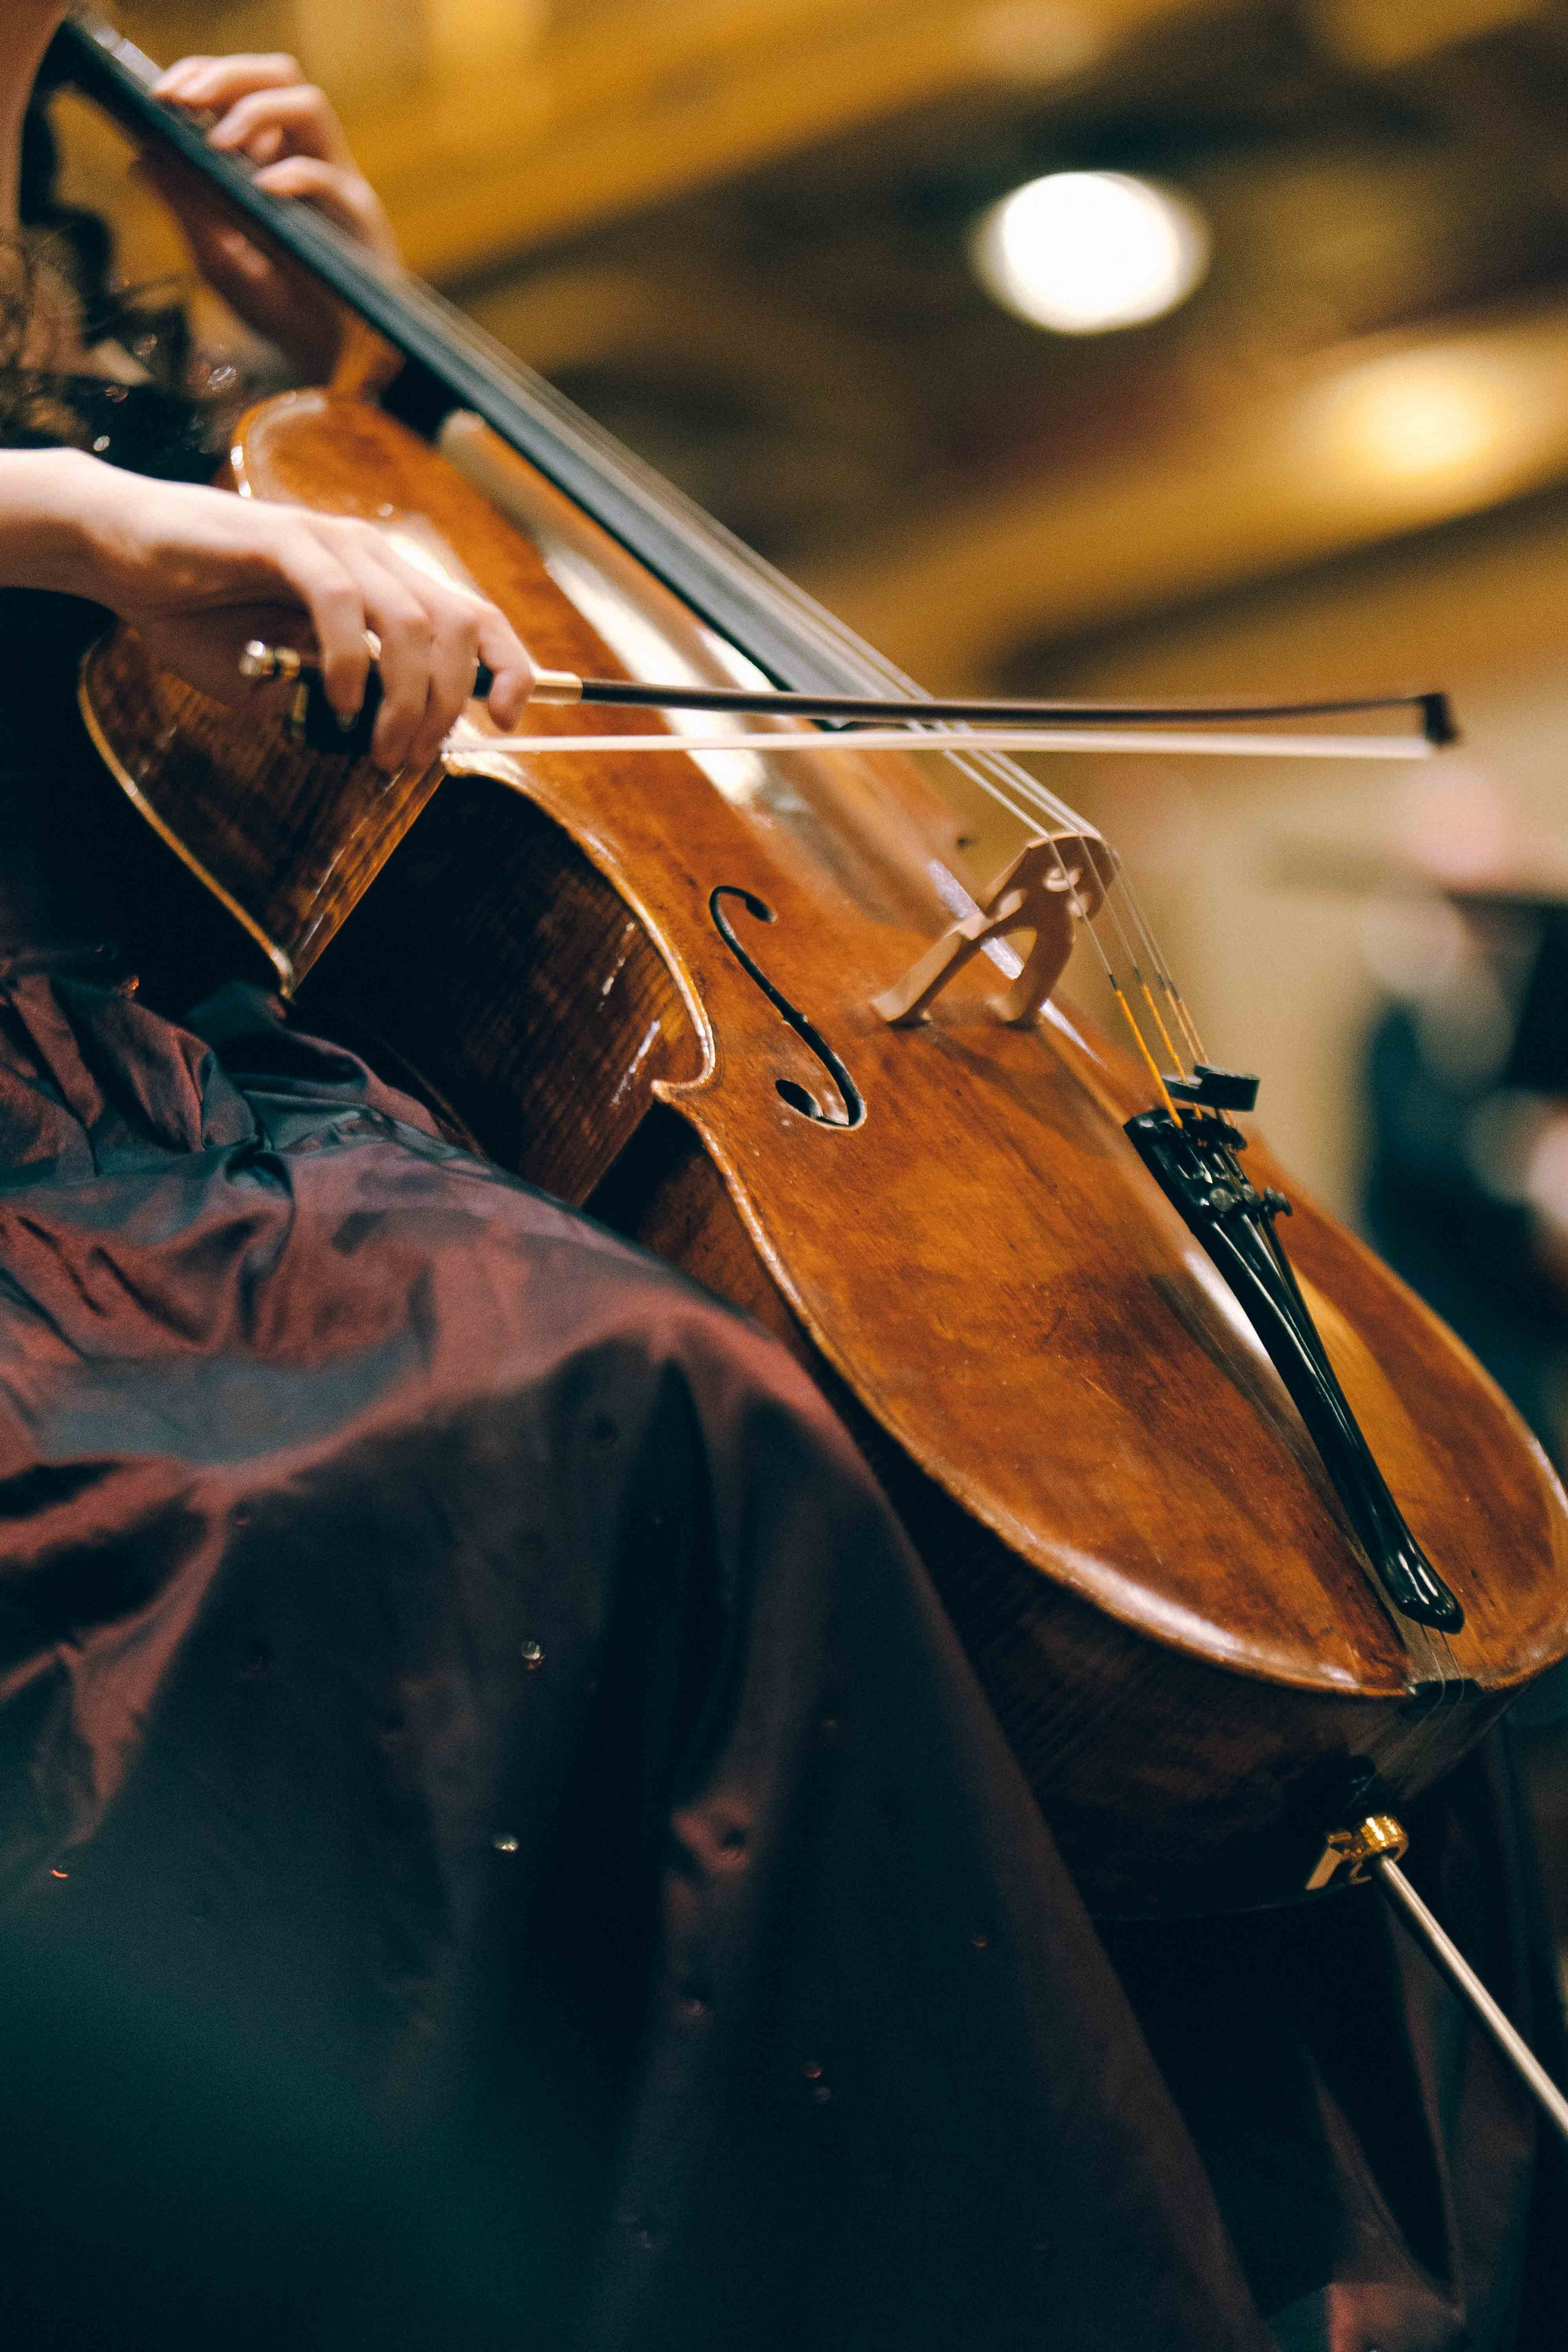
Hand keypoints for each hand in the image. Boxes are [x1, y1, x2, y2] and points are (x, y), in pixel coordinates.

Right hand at [80, 460, 536, 773]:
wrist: (125, 555)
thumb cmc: (202, 616)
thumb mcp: (283, 680)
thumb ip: (336, 706)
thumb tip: (381, 745)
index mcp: (385, 583)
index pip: (475, 618)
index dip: (509, 667)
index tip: (508, 721)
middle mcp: (372, 556)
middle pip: (457, 627)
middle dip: (449, 706)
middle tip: (412, 759)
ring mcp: (332, 543)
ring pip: (411, 623)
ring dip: (406, 699)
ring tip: (380, 747)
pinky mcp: (286, 541)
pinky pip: (343, 605)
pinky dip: (350, 663)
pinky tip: (338, 703)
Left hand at [139, 53, 397, 380]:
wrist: (328, 366)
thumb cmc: (280, 311)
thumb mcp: (217, 259)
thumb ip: (186, 208)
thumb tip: (142, 158)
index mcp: (275, 158)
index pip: (243, 87)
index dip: (201, 76)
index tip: (159, 94)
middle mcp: (309, 159)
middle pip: (278, 75)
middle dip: (227, 75)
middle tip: (184, 99)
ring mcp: (338, 184)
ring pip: (309, 105)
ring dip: (257, 110)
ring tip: (218, 141)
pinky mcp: (363, 222)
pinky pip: (331, 180)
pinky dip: (293, 176)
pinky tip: (262, 189)